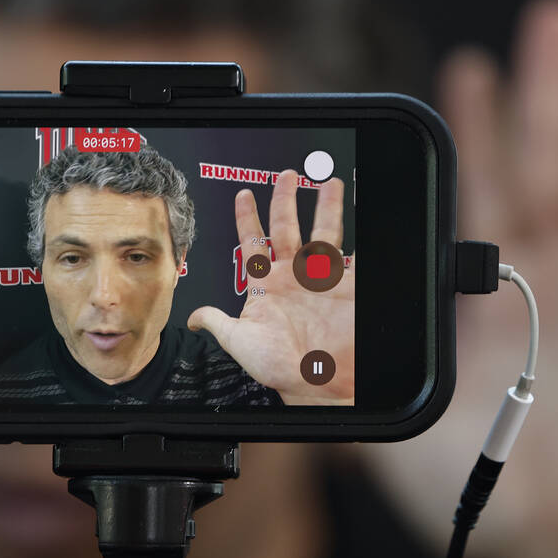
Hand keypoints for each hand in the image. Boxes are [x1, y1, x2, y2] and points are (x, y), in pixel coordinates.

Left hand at [188, 170, 354, 404]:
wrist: (316, 383)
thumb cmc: (278, 366)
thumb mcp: (239, 341)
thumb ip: (217, 322)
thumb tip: (194, 317)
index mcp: (266, 284)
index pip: (253, 242)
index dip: (246, 217)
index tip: (243, 195)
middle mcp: (293, 277)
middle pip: (288, 227)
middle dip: (286, 199)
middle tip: (287, 174)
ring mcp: (320, 279)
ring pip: (323, 232)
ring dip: (326, 207)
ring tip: (328, 184)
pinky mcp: (345, 287)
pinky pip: (352, 258)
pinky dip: (356, 242)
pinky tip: (363, 219)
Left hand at [364, 0, 557, 557]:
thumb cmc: (493, 499)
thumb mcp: (402, 437)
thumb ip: (353, 390)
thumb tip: (280, 371)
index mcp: (488, 298)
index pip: (479, 192)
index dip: (473, 134)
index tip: (460, 74)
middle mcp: (554, 277)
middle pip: (548, 160)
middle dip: (543, 92)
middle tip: (541, 23)